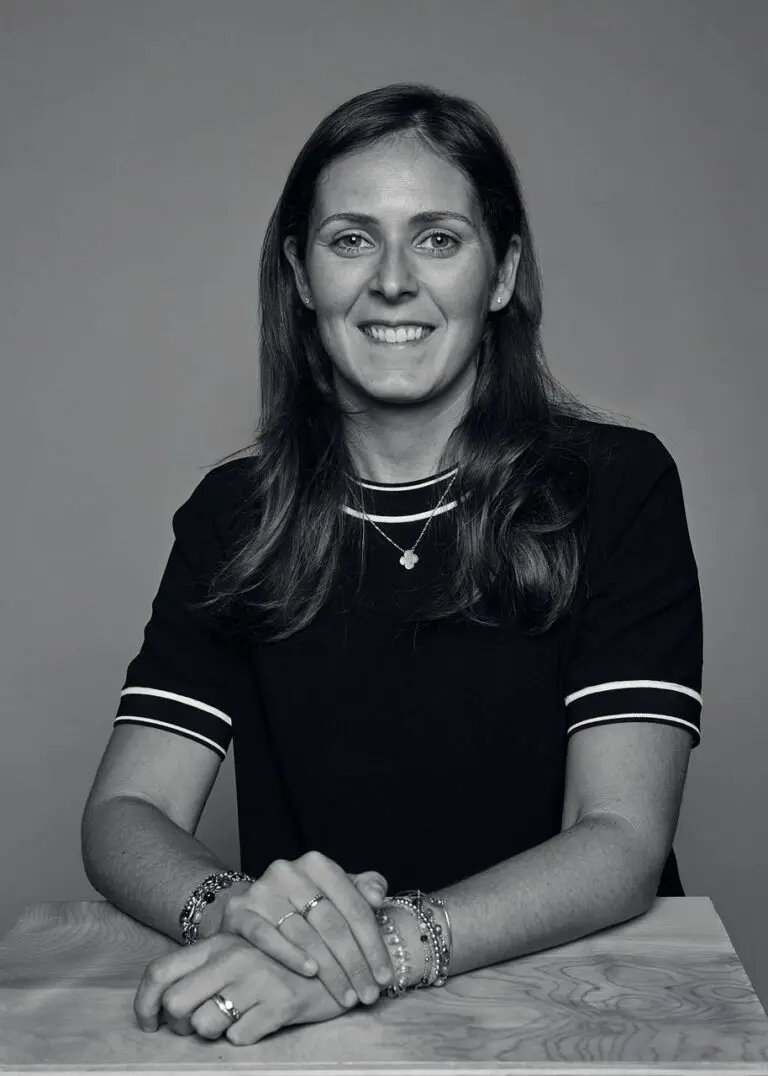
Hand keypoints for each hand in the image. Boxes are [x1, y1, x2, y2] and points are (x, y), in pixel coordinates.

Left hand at [134, 932, 350, 1044]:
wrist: (341, 957)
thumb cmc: (282, 962)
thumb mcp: (241, 953)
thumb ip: (206, 968)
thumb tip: (165, 1004)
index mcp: (219, 942)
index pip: (160, 972)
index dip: (144, 1004)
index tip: (150, 1024)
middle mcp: (233, 956)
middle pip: (176, 1005)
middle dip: (182, 1025)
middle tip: (202, 1023)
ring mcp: (258, 977)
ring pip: (205, 1025)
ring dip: (216, 1031)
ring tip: (239, 1018)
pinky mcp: (281, 1001)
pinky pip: (240, 1036)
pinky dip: (246, 1035)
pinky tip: (262, 1021)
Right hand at [218, 851, 393, 1006]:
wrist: (255, 908)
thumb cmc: (306, 903)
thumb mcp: (338, 891)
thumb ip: (364, 887)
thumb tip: (377, 896)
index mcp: (317, 863)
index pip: (354, 906)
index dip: (373, 944)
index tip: (385, 975)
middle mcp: (288, 871)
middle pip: (331, 923)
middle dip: (354, 963)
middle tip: (368, 993)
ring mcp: (261, 890)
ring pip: (304, 934)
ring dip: (329, 970)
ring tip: (347, 995)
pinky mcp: (239, 912)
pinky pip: (266, 937)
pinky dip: (290, 955)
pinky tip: (311, 972)